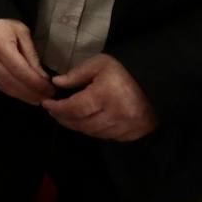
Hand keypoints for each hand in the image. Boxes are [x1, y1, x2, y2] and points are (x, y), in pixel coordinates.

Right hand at [0, 18, 54, 104]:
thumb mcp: (22, 33)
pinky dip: (11, 92)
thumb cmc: (4, 23)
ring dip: (22, 96)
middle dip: (31, 93)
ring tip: (37, 99)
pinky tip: (22, 94)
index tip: (49, 89)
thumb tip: (43, 78)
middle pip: (12, 82)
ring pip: (4, 86)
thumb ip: (31, 56)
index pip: (20, 71)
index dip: (36, 83)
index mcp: (0, 45)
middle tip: (46, 98)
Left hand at [43, 54, 157, 140]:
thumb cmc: (124, 71)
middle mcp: (115, 115)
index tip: (46, 104)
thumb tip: (56, 83)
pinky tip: (86, 122)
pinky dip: (93, 131)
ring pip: (93, 132)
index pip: (74, 108)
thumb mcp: (99, 64)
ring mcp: (125, 128)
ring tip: (67, 116)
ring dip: (77, 126)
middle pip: (81, 124)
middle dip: (64, 118)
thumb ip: (76, 75)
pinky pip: (106, 137)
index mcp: (105, 95)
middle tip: (54, 111)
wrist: (155, 82)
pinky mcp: (132, 134)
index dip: (58, 108)